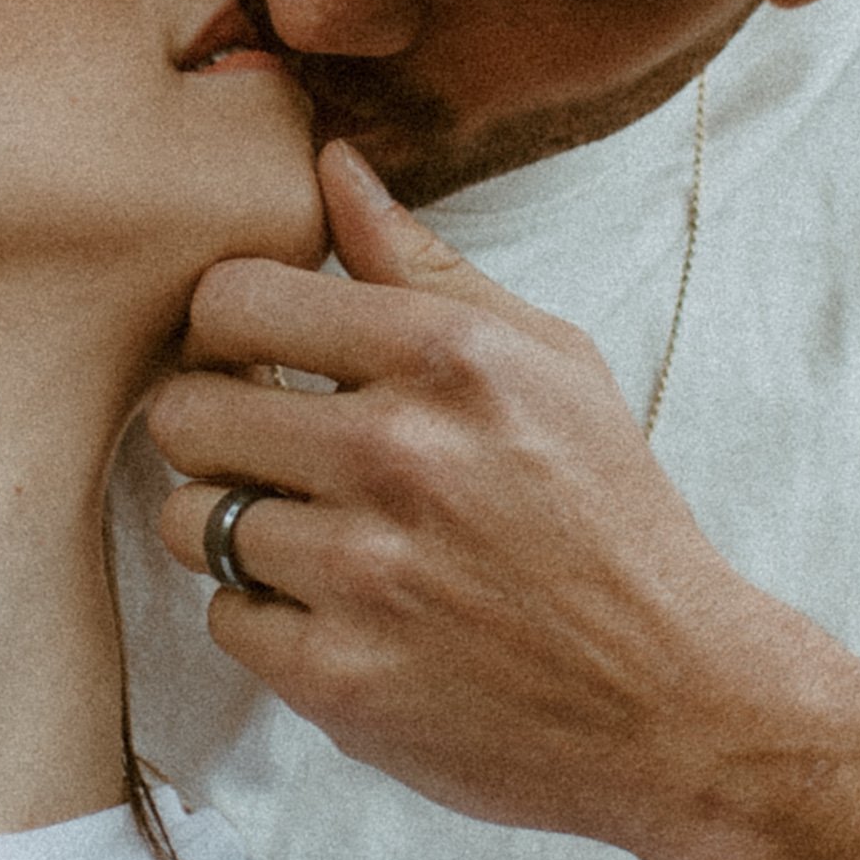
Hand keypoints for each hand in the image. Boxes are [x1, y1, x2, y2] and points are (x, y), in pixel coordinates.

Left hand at [152, 139, 762, 849]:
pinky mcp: (342, 679)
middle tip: (265, 449)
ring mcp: (365, 573)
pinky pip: (226, 616)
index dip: (222, 327)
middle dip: (210, 426)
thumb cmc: (603, 508)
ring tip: (308, 532)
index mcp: (443, 356)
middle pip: (183, 412)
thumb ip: (419, 261)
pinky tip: (336, 608)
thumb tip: (328, 161)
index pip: (230, 299)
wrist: (676, 697)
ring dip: (233, 526)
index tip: (251, 357)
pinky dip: (267, 614)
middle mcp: (396, 455)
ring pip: (190, 520)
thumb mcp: (544, 358)